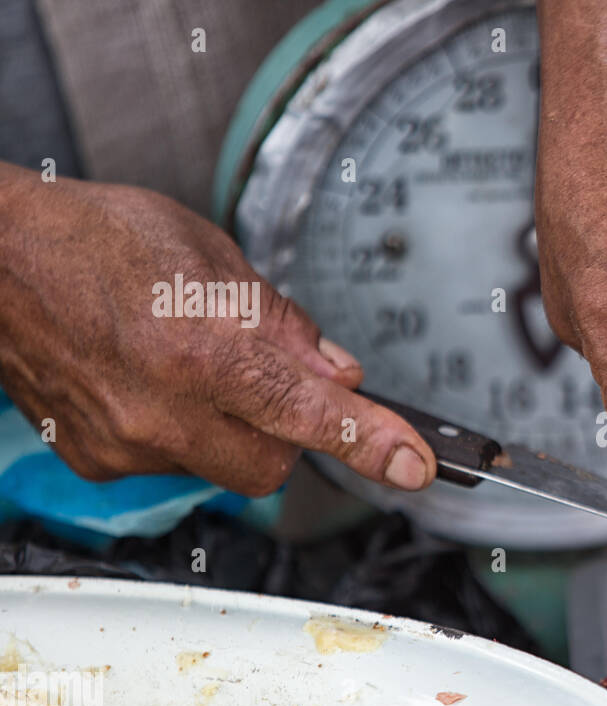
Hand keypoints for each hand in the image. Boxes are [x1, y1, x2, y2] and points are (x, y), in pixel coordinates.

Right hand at [0, 163, 435, 495]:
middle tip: (264, 382)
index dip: (371, 442)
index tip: (414, 466)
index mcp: (202, 348)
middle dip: (287, 430)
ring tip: (184, 363)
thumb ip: (284, 324)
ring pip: (223, 466)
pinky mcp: (97, 461)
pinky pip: (172, 465)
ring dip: (231, 428)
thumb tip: (338, 373)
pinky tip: (150, 382)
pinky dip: (181, 432)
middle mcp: (163, 409)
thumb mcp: (211, 254)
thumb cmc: (94, 239)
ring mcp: (125, 443)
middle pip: (274, 463)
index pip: (310, 413)